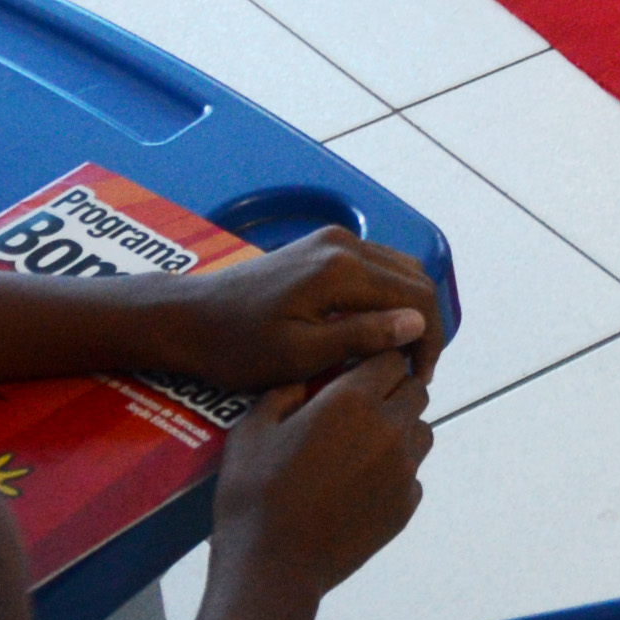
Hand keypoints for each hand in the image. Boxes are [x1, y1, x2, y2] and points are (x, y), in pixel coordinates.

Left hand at [151, 226, 439, 390]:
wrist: (189, 319)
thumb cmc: (238, 347)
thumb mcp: (299, 355)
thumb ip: (361, 336)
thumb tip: (418, 323)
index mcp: (343, 269)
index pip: (416, 297)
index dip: (429, 338)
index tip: (420, 378)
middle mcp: (346, 244)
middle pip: (414, 278)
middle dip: (424, 324)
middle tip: (414, 370)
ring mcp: (334, 240)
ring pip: (398, 269)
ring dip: (409, 308)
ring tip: (398, 353)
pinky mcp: (322, 245)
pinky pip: (376, 266)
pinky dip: (389, 295)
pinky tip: (376, 328)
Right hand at [207, 348, 430, 600]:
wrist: (272, 569)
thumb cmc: (254, 495)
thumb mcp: (252, 430)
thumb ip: (284, 393)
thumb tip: (306, 380)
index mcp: (353, 400)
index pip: (391, 357)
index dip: (375, 361)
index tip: (357, 372)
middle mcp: (389, 428)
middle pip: (415, 391)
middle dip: (392, 392)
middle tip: (360, 410)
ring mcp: (404, 469)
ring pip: (421, 431)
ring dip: (400, 430)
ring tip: (363, 448)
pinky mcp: (407, 505)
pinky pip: (413, 474)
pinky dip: (396, 473)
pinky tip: (361, 487)